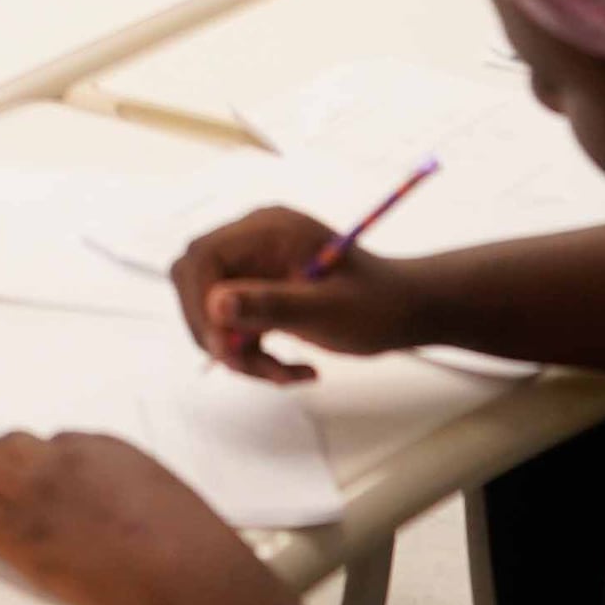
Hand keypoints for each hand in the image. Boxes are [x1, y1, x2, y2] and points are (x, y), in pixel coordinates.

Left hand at [0, 433, 274, 604]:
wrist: (184, 579)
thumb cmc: (192, 546)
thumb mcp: (163, 493)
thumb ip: (129, 486)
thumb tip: (114, 501)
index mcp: (103, 447)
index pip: (57, 441)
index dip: (43, 461)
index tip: (39, 477)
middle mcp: (62, 460)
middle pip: (8, 444)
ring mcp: (36, 494)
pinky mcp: (18, 535)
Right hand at [169, 208, 429, 379]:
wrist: (407, 312)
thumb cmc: (379, 305)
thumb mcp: (328, 310)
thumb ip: (271, 305)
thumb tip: (215, 306)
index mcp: (269, 230)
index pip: (205, 256)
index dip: (201, 302)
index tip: (225, 348)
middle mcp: (254, 241)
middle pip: (197, 283)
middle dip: (216, 332)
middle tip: (252, 368)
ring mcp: (255, 266)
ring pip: (212, 311)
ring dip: (239, 352)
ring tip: (286, 375)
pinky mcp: (260, 291)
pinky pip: (234, 326)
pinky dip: (254, 355)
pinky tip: (293, 371)